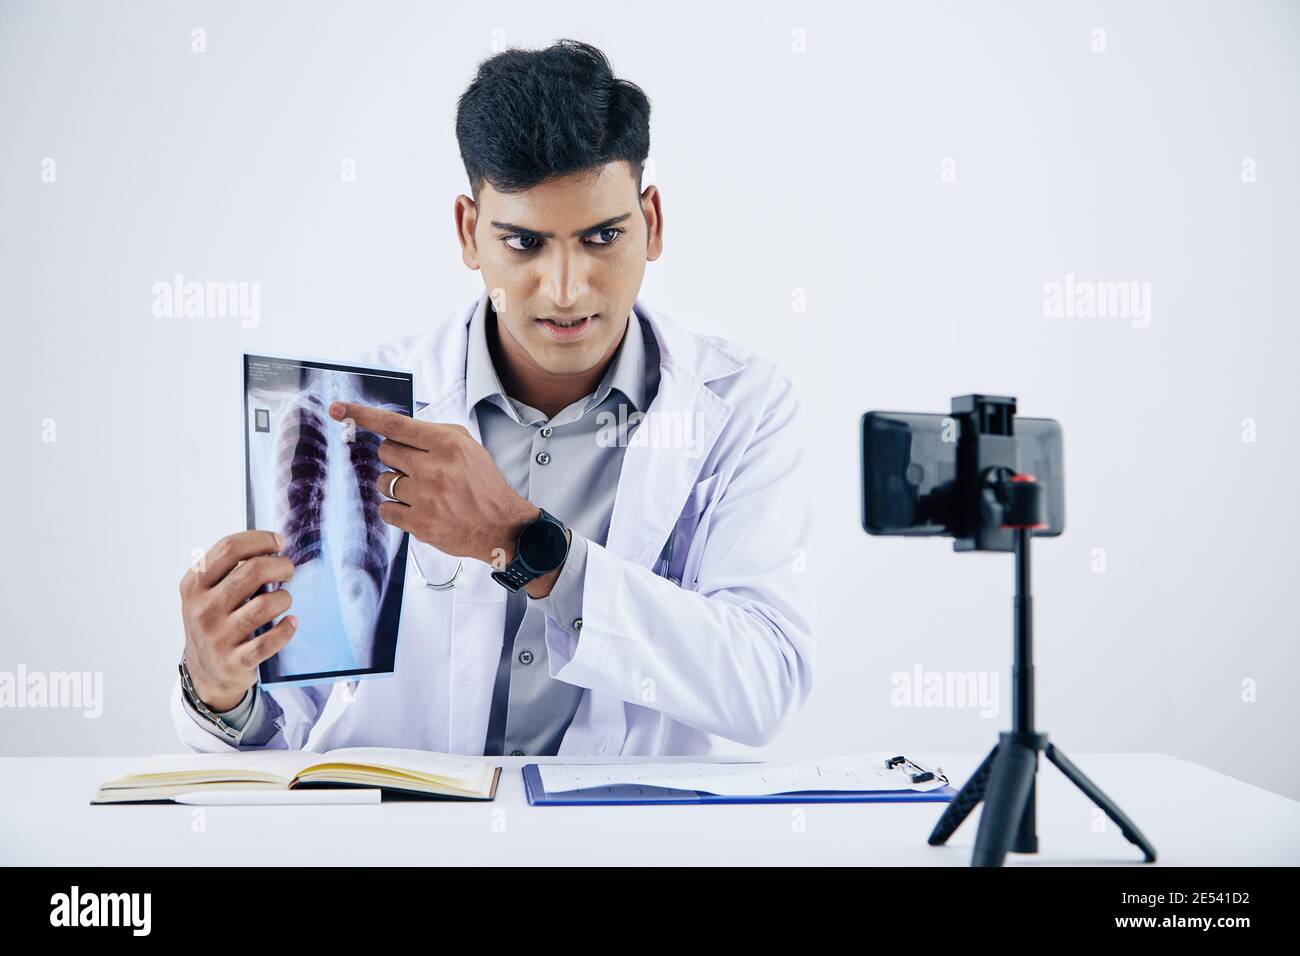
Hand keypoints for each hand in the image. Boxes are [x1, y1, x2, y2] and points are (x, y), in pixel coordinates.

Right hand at [179, 530, 296, 710]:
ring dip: (283, 598)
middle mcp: (203, 609)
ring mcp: (217, 637)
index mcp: (194, 585)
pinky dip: (286, 629)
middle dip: (279, 565)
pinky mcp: (234, 661)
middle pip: (252, 571)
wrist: (205, 674)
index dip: (260, 540)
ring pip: (264, 605)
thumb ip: (228, 570)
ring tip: (284, 599)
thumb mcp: (206, 593)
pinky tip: (290, 622)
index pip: (229, 548)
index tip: (278, 542)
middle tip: (288, 569)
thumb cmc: (214, 623)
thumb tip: (272, 545)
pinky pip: (269, 641)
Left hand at [327, 401, 562, 595]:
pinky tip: (417, 510)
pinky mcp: (419, 523)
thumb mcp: (467, 448)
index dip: (362, 416)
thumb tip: (398, 430)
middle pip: (386, 453)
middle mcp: (434, 467)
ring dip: (396, 486)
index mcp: (447, 443)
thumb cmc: (484, 485)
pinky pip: (386, 510)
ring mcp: (425, 496)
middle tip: (416, 469)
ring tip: (422, 494)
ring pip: (384, 482)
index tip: (338, 409)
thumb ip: (433, 436)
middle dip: (396, 459)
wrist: (500, 526)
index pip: (395, 425)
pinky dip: (396, 510)